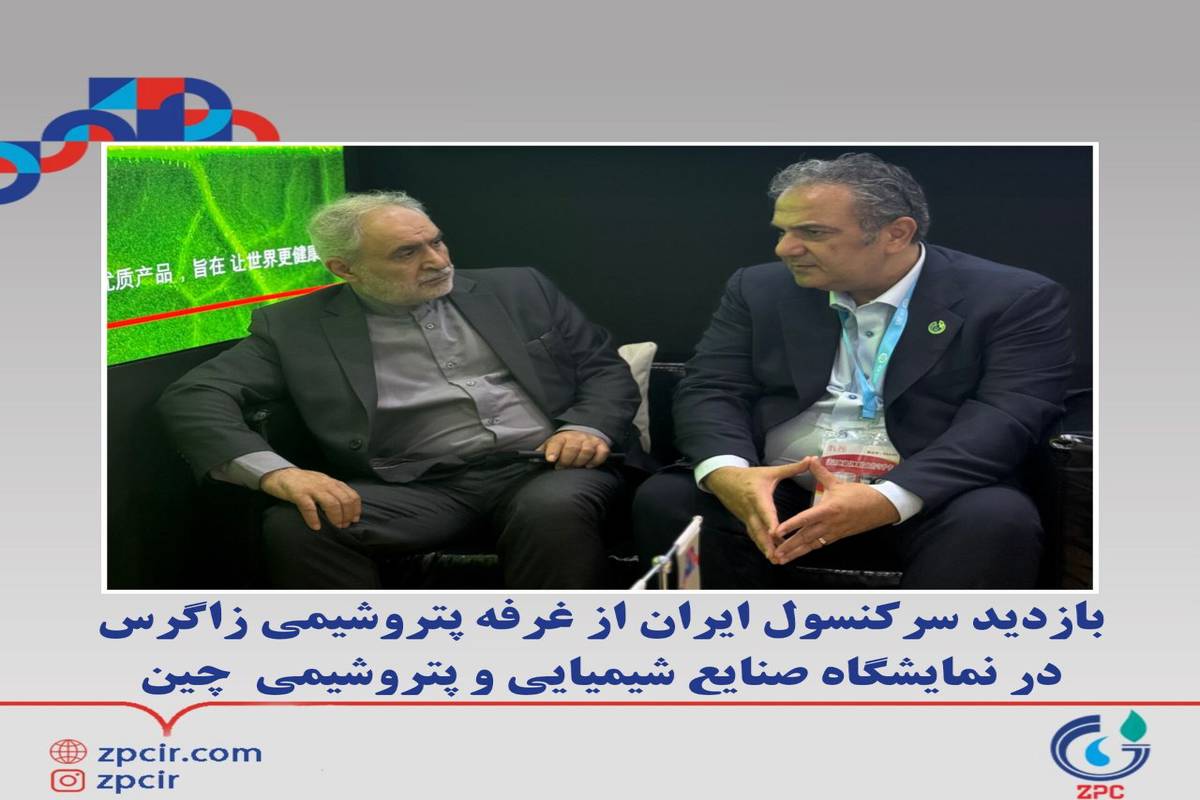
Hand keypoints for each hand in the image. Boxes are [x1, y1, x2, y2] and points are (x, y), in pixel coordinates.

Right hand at [259, 468, 361, 530]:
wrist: (281, 474)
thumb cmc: (303, 482)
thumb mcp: (322, 483)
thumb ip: (333, 492)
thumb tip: (346, 508)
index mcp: (332, 482)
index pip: (351, 494)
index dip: (355, 509)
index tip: (354, 519)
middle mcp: (325, 484)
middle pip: (344, 500)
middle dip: (347, 515)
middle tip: (344, 526)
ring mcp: (312, 488)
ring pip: (331, 503)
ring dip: (336, 517)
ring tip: (335, 527)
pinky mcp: (298, 494)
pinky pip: (309, 507)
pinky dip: (314, 518)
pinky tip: (316, 527)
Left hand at [536, 430, 609, 468]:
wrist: (582, 432)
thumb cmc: (564, 444)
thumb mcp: (551, 444)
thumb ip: (542, 452)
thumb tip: (531, 461)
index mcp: (562, 437)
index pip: (557, 442)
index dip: (554, 451)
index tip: (550, 459)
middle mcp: (577, 437)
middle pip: (573, 447)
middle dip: (566, 460)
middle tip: (561, 467)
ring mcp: (590, 441)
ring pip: (587, 450)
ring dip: (580, 461)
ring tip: (575, 467)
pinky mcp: (601, 445)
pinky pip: (601, 453)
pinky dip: (596, 461)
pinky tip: (588, 465)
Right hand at [703, 459, 813, 562]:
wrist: (725, 480)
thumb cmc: (750, 476)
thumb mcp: (770, 471)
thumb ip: (792, 469)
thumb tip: (811, 459)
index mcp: (758, 496)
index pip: (765, 511)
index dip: (770, 522)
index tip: (776, 533)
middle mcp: (751, 510)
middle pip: (759, 529)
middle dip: (767, 544)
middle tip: (776, 557)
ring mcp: (747, 518)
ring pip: (756, 535)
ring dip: (764, 548)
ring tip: (775, 560)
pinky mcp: (745, 522)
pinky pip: (754, 535)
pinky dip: (761, 545)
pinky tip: (770, 553)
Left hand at [771, 458, 899, 563]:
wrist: (880, 508)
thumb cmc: (859, 494)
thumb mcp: (838, 482)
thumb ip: (821, 472)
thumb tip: (810, 458)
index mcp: (828, 510)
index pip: (805, 519)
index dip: (791, 525)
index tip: (778, 531)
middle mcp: (829, 524)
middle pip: (805, 537)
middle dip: (789, 546)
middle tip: (774, 553)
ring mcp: (833, 533)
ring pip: (811, 545)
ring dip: (796, 552)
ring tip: (781, 559)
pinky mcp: (837, 537)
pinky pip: (819, 545)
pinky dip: (807, 550)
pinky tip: (797, 555)